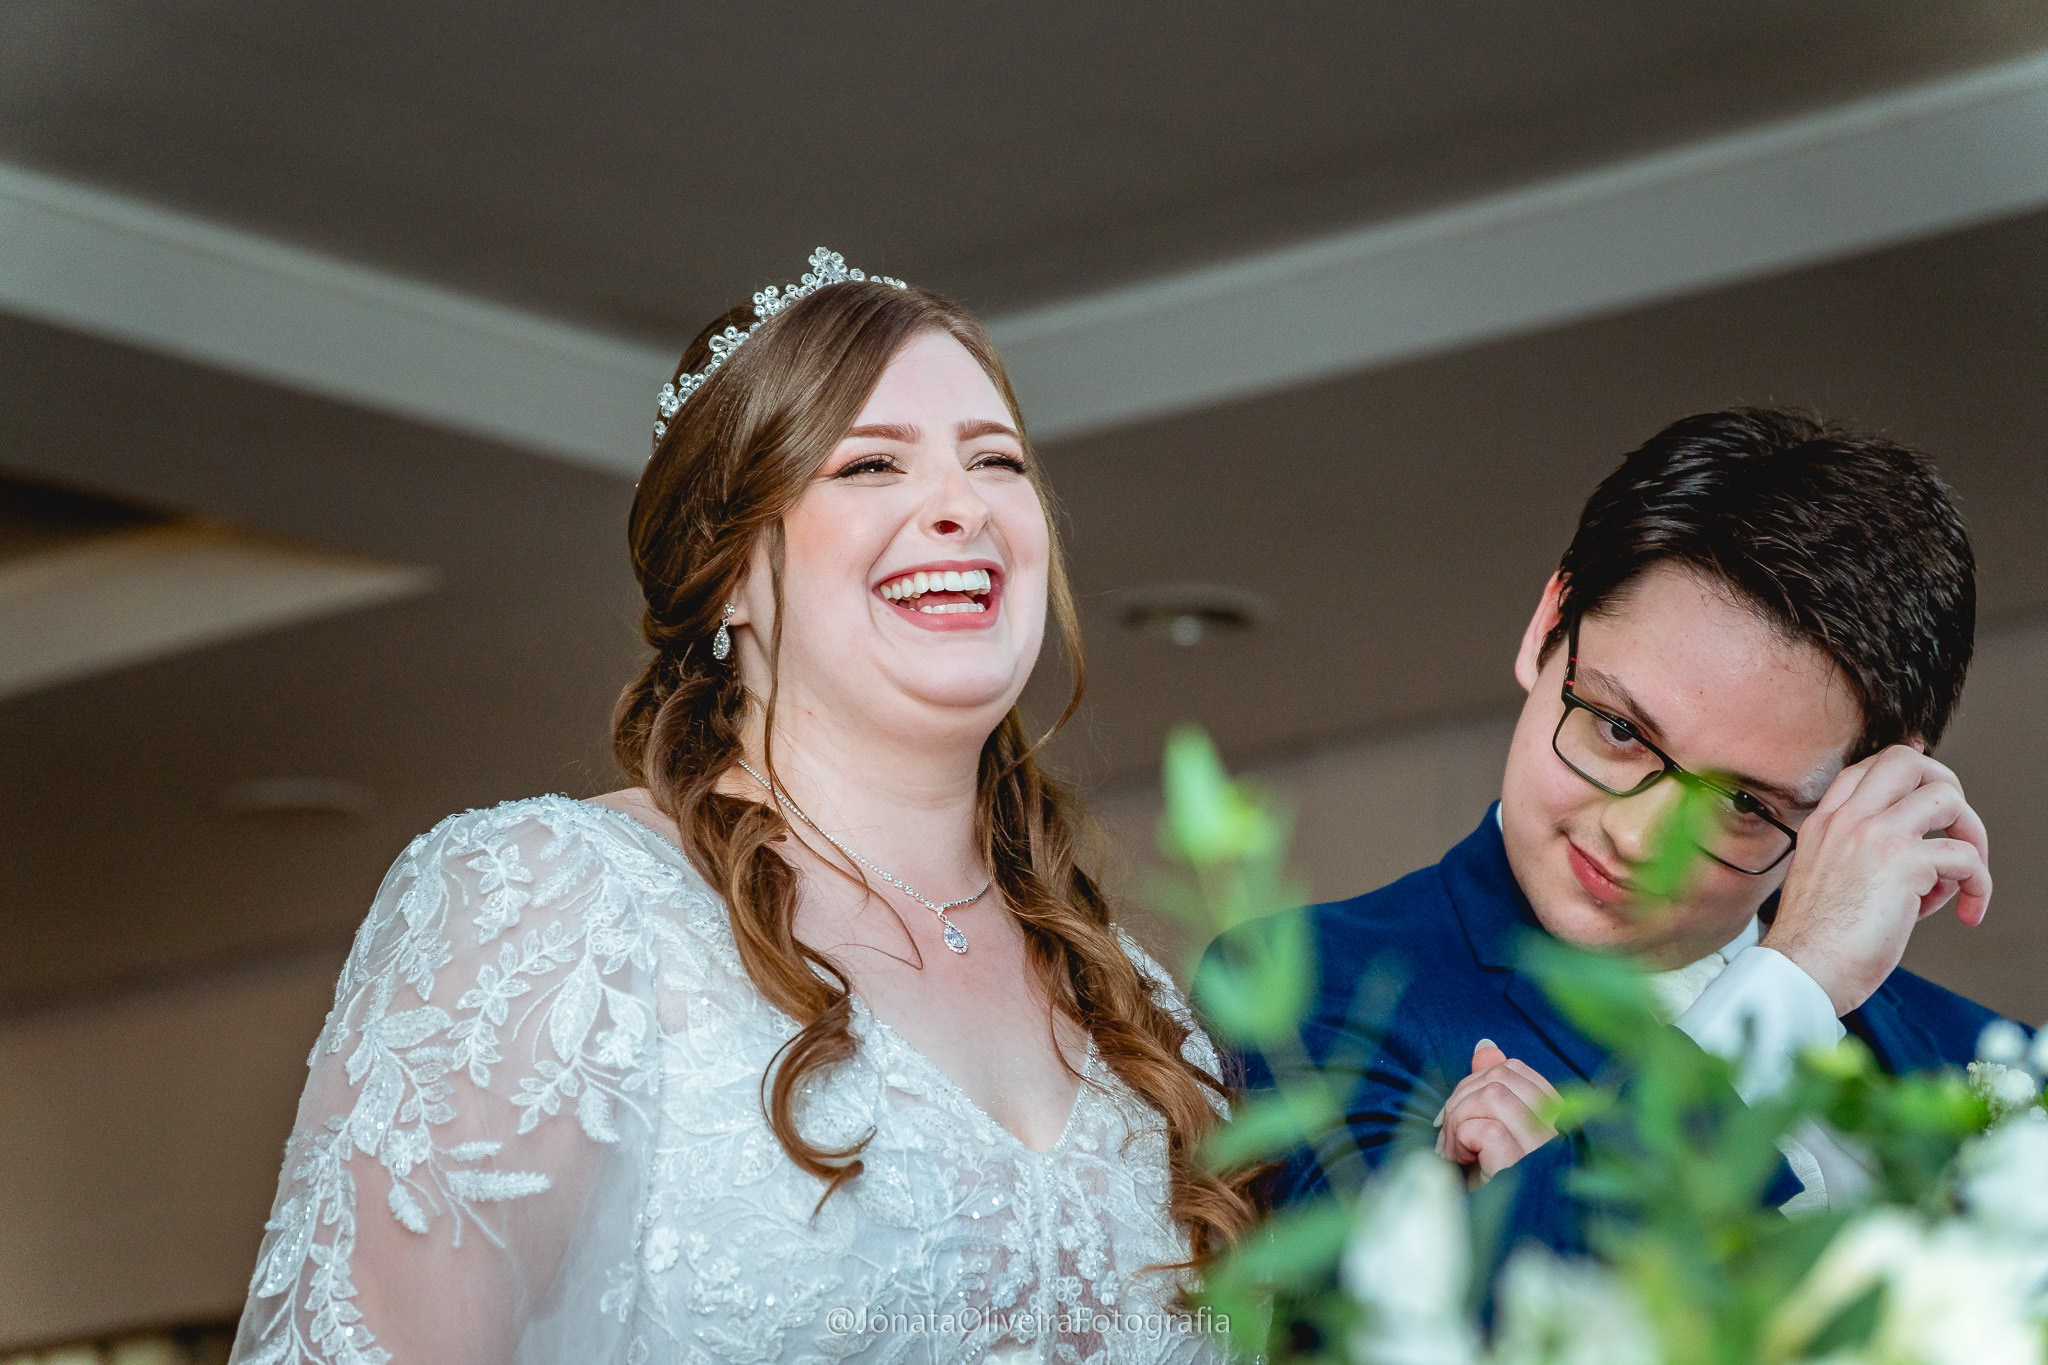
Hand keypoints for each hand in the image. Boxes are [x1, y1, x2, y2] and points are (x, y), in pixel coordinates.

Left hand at [1433, 1040, 1559, 1185]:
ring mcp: (1547, 1147)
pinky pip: (1485, 1128)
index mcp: (1559, 1120)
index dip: (1476, 1081)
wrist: (1509, 1244)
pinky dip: (1462, 1140)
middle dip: (1460, 1099)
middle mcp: (1560, 1130)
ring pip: (1491, 1096)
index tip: (1459, 1113)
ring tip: (1456, 1153)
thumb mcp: (1494, 1135)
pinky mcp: (1527, 1164)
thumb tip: (1485, 1046)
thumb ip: (1493, 1088)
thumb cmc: (1502, 1192)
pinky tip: (1464, 1163)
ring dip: (1458, 1120)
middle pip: (1498, 1077)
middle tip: (1449, 1137)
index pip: (1514, 1070)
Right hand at [1762, 744, 1990, 1016]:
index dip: (1910, 776)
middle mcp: (1848, 819)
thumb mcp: (1824, 880)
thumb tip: (1926, 867)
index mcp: (1824, 823)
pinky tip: (1965, 912)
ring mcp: (1875, 835)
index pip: (1868, 768)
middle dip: (1946, 787)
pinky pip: (1966, 858)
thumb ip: (1862, 859)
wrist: (1802, 967)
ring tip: (1965, 874)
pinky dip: (1979, 886)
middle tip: (1953, 828)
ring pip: (1946, 797)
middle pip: (1908, 760)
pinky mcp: (1904, 863)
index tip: (1931, 801)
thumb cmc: (1814, 941)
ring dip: (1972, 835)